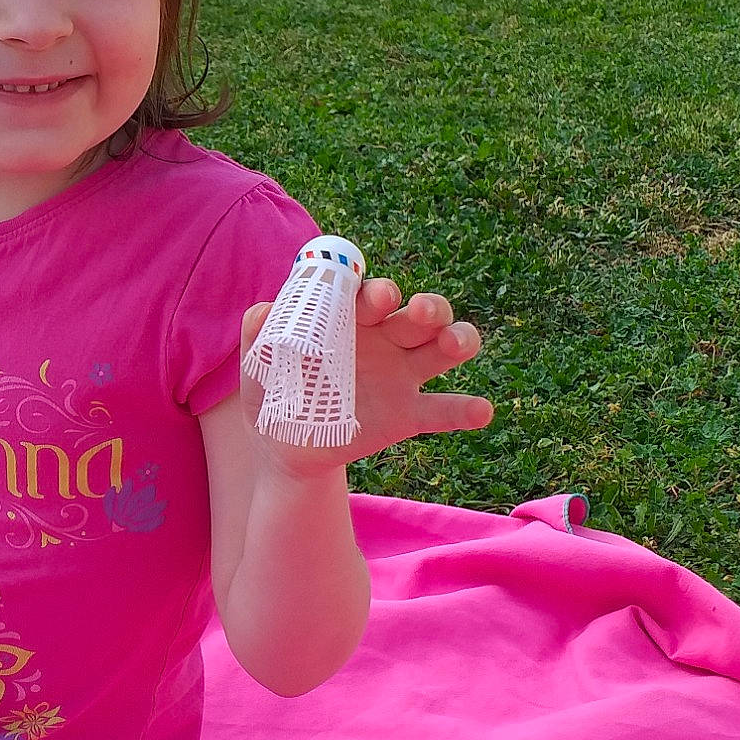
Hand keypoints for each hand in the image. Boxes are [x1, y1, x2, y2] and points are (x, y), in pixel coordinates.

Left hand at [240, 280, 492, 479]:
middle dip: (427, 307)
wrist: (283, 446)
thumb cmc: (273, 391)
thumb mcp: (257, 364)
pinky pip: (443, 409)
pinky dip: (465, 409)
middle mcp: (384, 339)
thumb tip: (262, 309)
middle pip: (418, 314)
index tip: (375, 298)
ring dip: (457, 339)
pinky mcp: (408, 414)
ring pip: (441, 349)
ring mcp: (401, 375)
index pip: (371, 296)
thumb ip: (258, 333)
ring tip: (457, 344)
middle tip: (420, 312)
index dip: (377, 293)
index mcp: (349, 318)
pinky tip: (481, 410)